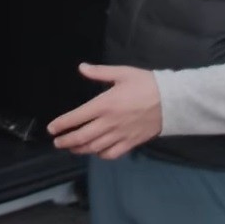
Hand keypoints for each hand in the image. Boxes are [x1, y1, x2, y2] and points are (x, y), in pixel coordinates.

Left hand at [47, 64, 162, 159]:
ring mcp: (120, 135)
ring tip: (71, 148)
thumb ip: (99, 72)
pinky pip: (112, 154)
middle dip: (66, 141)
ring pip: (94, 148)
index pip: (76, 117)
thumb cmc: (147, 84)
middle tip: (57, 142)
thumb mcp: (122, 73)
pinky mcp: (131, 143)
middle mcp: (109, 123)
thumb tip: (81, 67)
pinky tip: (96, 152)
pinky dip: (101, 155)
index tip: (51, 128)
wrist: (173, 101)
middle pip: (82, 137)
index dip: (61, 124)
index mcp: (104, 104)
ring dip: (80, 149)